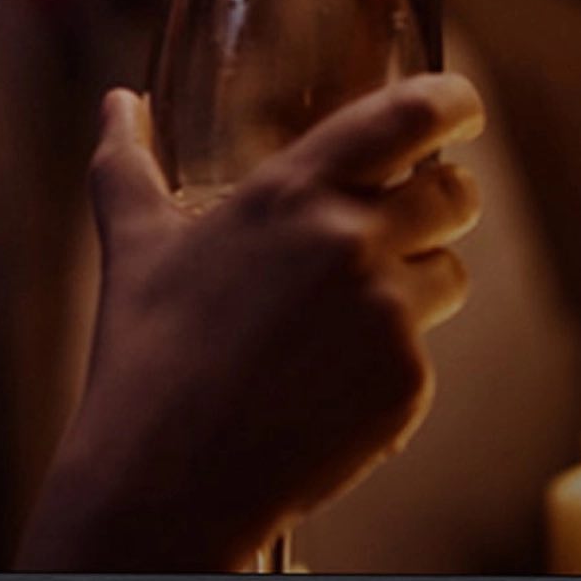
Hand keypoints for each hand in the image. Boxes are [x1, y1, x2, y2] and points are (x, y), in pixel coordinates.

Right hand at [20, 72, 483, 573]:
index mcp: (291, 193)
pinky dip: (388, 363)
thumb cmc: (146, 355)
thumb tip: (119, 105)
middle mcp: (351, 242)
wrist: (167, 478)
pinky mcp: (407, 382)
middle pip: (454, 194)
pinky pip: (425, 353)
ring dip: (418, 285)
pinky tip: (328, 385)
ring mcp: (387, 315)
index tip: (460, 109)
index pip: (408, 115)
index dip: (452, 102)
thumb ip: (127, 161)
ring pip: (450, 275)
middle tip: (413, 220)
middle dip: (444, 201)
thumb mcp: (134, 244)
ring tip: (346, 321)